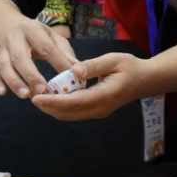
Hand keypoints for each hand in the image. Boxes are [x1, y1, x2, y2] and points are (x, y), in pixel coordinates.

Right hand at [0, 19, 77, 98]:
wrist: (11, 27)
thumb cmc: (39, 36)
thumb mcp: (54, 37)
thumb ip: (65, 52)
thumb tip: (78, 69)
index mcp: (33, 30)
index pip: (46, 47)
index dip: (57, 62)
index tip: (68, 76)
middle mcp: (15, 38)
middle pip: (20, 57)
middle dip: (31, 74)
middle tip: (42, 90)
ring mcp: (2, 49)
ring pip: (4, 66)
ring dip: (14, 81)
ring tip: (26, 95)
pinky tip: (2, 93)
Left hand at [32, 52, 148, 120]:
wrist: (145, 80)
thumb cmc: (130, 67)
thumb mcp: (113, 60)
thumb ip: (93, 66)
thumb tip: (73, 71)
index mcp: (103, 96)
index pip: (73, 102)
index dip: (53, 101)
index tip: (36, 97)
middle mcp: (99, 108)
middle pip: (68, 114)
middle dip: (48, 107)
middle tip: (32, 95)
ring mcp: (98, 112)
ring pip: (70, 116)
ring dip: (53, 109)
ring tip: (39, 96)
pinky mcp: (96, 110)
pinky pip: (75, 113)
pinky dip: (61, 108)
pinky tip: (53, 97)